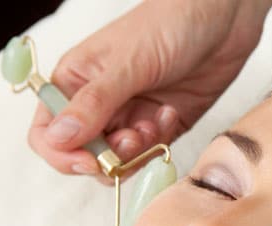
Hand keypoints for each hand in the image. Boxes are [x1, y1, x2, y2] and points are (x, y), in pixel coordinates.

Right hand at [28, 0, 271, 184]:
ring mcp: (130, 116)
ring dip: (137, 151)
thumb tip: (58, 138)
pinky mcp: (160, 125)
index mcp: (75, 82)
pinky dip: (159, 142)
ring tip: (156, 122)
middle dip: (109, 157)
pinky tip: (171, 112)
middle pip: (85, 155)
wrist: (223, 17)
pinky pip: (150, 153)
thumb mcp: (129, 63)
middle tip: (135, 137)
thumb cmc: (170, 24)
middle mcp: (98, 103)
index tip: (91, 161)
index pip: (48, 134)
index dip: (63, 155)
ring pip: (119, 161)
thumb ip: (94, 104)